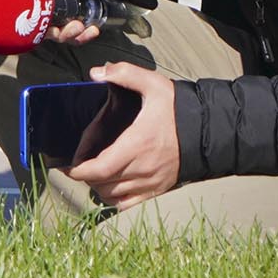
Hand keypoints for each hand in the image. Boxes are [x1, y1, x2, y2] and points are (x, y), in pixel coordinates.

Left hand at [63, 59, 181, 205]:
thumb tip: (96, 73)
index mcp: (136, 145)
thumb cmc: (180, 110)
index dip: (78, 171)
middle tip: (78, 164)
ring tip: (93, 173)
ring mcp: (151, 182)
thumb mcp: (153, 84)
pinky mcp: (159, 189)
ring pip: (113, 195)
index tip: (67, 166)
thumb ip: (124, 73)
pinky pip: (130, 204)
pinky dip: (115, 199)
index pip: (99, 169)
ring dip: (98, 186)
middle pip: (101, 184)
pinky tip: (110, 186)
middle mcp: (142, 168)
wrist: (210, 132)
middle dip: (85, 176)